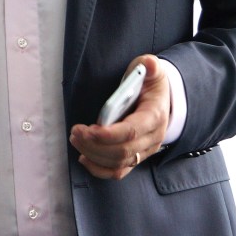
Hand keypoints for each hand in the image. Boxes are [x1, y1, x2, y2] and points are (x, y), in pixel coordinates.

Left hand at [69, 54, 169, 179]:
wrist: (160, 100)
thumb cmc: (151, 84)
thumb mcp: (152, 70)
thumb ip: (149, 65)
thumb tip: (148, 64)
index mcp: (155, 116)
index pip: (132, 131)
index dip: (110, 134)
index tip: (89, 130)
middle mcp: (152, 138)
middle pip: (122, 151)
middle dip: (95, 144)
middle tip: (75, 132)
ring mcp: (144, 151)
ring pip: (118, 163)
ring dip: (93, 154)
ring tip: (76, 139)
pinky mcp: (135, 158)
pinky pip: (118, 172)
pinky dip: (99, 169)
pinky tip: (84, 158)